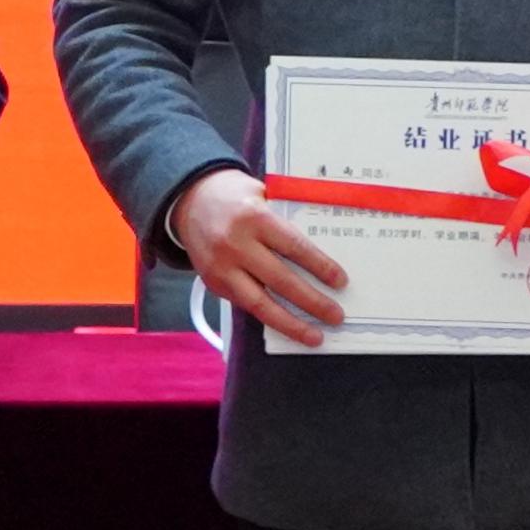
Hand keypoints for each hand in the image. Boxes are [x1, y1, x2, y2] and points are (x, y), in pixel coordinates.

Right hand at [163, 166, 349, 349]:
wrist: (189, 200)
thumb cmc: (233, 195)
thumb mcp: (262, 193)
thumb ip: (285, 218)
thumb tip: (319, 250)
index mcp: (254, 218)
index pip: (294, 247)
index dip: (320, 267)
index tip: (340, 281)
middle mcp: (235, 245)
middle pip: (281, 280)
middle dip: (312, 302)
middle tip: (336, 316)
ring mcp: (221, 268)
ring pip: (260, 304)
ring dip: (290, 324)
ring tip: (314, 337)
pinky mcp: (212, 283)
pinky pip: (245, 305)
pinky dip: (268, 316)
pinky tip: (287, 324)